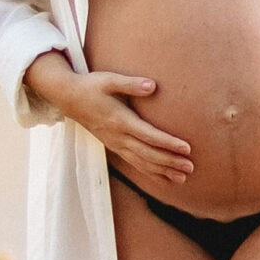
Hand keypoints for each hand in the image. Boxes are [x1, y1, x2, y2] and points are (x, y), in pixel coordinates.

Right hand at [23, 53, 194, 187]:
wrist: (69, 98)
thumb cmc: (91, 86)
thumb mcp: (109, 79)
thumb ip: (131, 84)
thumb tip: (152, 85)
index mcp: (120, 120)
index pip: (149, 135)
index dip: (168, 143)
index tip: (187, 149)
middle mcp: (119, 136)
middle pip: (148, 154)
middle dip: (170, 162)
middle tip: (191, 168)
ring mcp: (116, 144)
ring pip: (142, 163)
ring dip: (163, 171)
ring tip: (183, 178)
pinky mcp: (114, 147)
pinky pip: (134, 164)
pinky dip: (150, 173)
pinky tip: (164, 179)